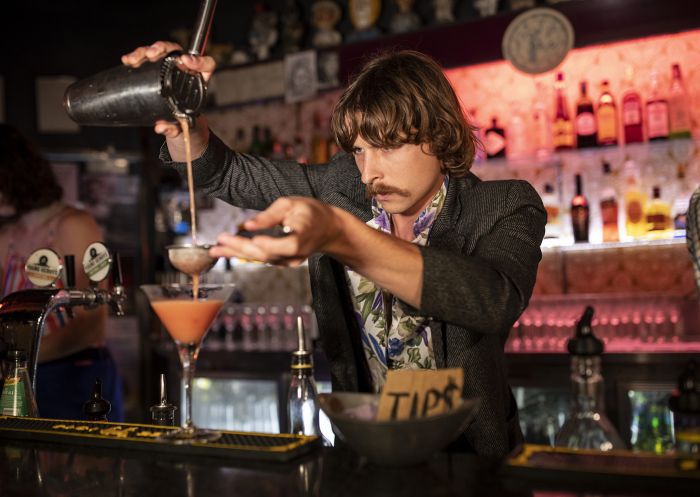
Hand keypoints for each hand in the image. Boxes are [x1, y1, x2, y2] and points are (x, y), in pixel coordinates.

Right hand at [121, 41, 215, 138]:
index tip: (186, 61)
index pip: (206, 64)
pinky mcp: (156, 69)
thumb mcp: (183, 126)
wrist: (179, 123)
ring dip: (144, 51)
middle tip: (152, 54)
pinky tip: (127, 60)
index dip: (198, 60)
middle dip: (162, 49)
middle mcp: (185, 70)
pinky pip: (146, 58)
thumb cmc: (186, 122)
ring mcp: (170, 68)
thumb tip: (160, 127)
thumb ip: (175, 128)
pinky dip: (136, 57)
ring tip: (134, 59)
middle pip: (176, 51)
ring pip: (159, 52)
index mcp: (200, 81)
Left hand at [209, 197, 342, 265]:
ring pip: (261, 259)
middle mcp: (296, 254)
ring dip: (237, 254)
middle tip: (219, 242)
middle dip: (240, 248)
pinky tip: (229, 250)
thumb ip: (269, 215)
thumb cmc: (310, 212)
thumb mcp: (291, 204)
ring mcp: (290, 261)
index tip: (245, 234)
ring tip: (216, 249)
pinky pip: (262, 259)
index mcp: (303, 237)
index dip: (266, 243)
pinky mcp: (283, 262)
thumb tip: (248, 225)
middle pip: (267, 254)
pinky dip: (245, 254)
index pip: (286, 244)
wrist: (327, 229)